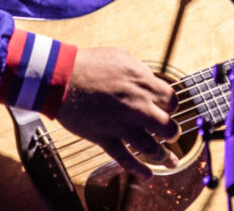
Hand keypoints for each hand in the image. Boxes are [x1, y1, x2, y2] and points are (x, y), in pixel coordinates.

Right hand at [54, 47, 179, 181]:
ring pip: (151, 148)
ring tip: (170, 161)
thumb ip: (141, 73)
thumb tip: (151, 82)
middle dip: (172, 132)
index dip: (171, 106)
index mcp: (144, 84)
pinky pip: (124, 158)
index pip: (171, 101)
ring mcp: (122, 125)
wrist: (60, 77)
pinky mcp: (104, 138)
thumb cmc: (90, 63)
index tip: (167, 109)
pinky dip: (138, 169)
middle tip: (172, 134)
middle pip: (167, 127)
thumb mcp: (122, 57)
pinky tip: (148, 175)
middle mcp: (138, 106)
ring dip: (164, 156)